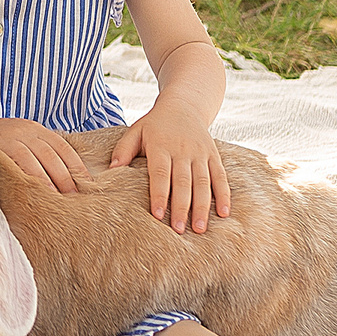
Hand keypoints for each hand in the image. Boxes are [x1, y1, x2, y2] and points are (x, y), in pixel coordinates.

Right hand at [0, 116, 89, 192]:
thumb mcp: (20, 139)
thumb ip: (38, 152)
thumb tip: (63, 179)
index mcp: (36, 129)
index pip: (64, 148)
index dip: (77, 167)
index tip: (87, 185)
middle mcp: (26, 131)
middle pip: (54, 156)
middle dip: (67, 178)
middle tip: (76, 199)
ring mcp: (12, 138)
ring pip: (39, 160)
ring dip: (52, 181)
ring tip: (61, 200)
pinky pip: (19, 163)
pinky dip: (31, 178)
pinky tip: (37, 192)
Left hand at [109, 100, 231, 232]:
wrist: (184, 105)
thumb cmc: (155, 124)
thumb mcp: (136, 131)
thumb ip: (123, 150)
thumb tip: (111, 170)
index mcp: (161, 146)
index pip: (160, 173)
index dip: (160, 194)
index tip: (158, 215)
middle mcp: (183, 150)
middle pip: (183, 182)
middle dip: (181, 207)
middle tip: (179, 230)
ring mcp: (200, 153)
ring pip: (203, 182)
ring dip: (202, 206)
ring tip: (199, 228)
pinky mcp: (213, 155)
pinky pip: (221, 177)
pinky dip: (224, 195)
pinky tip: (224, 214)